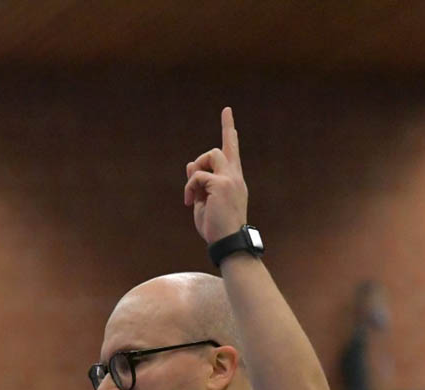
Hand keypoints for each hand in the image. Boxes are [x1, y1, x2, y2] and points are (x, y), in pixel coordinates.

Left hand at [184, 106, 248, 243]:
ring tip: (192, 195)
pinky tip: (189, 202)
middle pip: (220, 148)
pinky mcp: (221, 184)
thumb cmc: (217, 228)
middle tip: (194, 186)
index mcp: (234, 182)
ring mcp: (230, 179)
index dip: (229, 130)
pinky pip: (197, 176)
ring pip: (210, 155)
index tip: (227, 111)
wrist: (229, 243)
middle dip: (203, 159)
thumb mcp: (204, 202)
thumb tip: (190, 165)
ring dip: (197, 171)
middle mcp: (235, 177)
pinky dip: (190, 188)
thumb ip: (199, 184)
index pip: (232, 151)